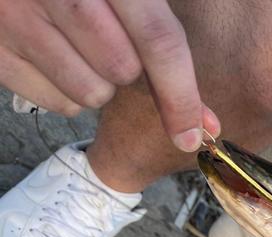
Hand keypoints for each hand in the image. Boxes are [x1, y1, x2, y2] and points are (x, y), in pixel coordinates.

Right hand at [0, 0, 219, 150]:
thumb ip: (162, 31)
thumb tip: (204, 121)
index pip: (158, 38)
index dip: (181, 93)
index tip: (196, 134)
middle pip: (123, 70)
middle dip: (128, 67)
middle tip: (110, 36)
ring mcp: (14, 17)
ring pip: (90, 94)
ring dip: (98, 83)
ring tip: (79, 44)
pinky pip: (57, 103)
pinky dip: (67, 90)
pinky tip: (56, 54)